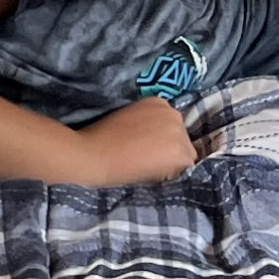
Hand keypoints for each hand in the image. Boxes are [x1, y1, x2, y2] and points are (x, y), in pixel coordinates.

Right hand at [67, 94, 195, 186]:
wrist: (93, 155)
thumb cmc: (100, 140)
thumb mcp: (128, 119)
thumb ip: (147, 126)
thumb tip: (155, 142)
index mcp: (159, 103)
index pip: (171, 127)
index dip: (160, 142)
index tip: (144, 150)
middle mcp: (173, 113)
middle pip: (181, 139)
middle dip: (169, 152)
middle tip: (146, 162)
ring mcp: (179, 133)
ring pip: (185, 155)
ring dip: (172, 164)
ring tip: (147, 170)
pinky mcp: (182, 153)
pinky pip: (186, 169)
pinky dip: (172, 176)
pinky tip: (152, 175)